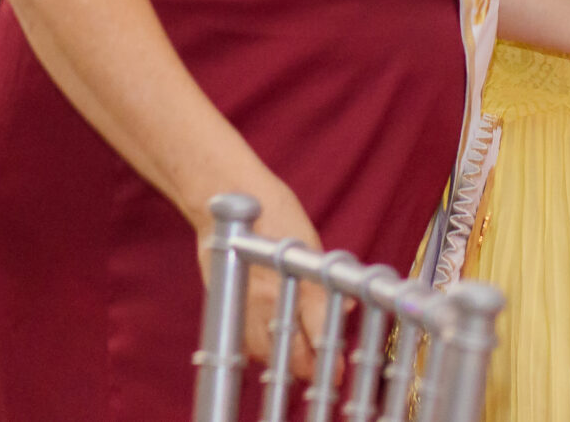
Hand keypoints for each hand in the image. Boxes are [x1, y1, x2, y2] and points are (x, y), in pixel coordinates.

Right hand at [196, 182, 325, 380]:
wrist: (226, 197)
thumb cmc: (272, 209)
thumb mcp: (308, 239)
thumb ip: (323, 277)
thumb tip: (344, 307)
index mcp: (296, 276)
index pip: (318, 329)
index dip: (330, 357)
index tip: (339, 372)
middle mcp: (268, 296)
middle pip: (291, 353)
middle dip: (308, 368)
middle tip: (323, 373)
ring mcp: (244, 302)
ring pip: (266, 353)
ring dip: (283, 361)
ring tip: (298, 361)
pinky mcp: (226, 303)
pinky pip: (244, 341)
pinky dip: (258, 348)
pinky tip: (269, 344)